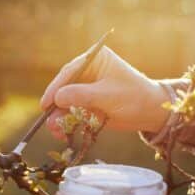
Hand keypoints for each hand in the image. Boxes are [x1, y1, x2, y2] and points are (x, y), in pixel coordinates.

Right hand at [41, 46, 171, 138]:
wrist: (149, 113)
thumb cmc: (133, 97)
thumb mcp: (107, 95)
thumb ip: (81, 95)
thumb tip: (57, 98)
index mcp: (94, 60)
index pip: (69, 72)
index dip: (55, 88)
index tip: (46, 103)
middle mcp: (87, 72)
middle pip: (63, 88)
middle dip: (55, 107)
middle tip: (49, 122)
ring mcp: (85, 89)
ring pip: (64, 103)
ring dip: (58, 118)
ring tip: (57, 132)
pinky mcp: (85, 104)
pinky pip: (70, 113)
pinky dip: (66, 123)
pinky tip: (63, 133)